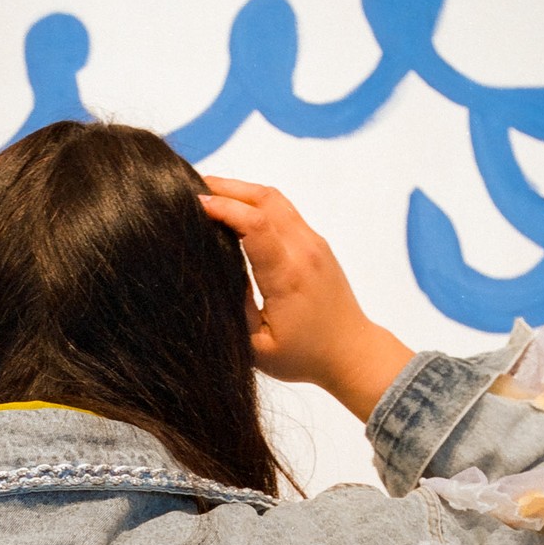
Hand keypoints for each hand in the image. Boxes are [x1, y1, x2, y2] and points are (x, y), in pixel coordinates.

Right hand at [199, 178, 413, 419]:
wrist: (352, 353)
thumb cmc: (305, 357)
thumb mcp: (258, 348)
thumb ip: (235, 309)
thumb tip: (214, 271)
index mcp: (288, 276)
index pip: (255, 224)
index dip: (223, 207)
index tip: (193, 204)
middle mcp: (304, 251)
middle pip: (264, 198)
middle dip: (226, 188)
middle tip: (191, 188)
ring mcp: (313, 243)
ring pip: (275, 198)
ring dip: (241, 190)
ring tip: (209, 194)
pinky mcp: (316, 244)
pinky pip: (283, 209)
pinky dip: (255, 202)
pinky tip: (235, 210)